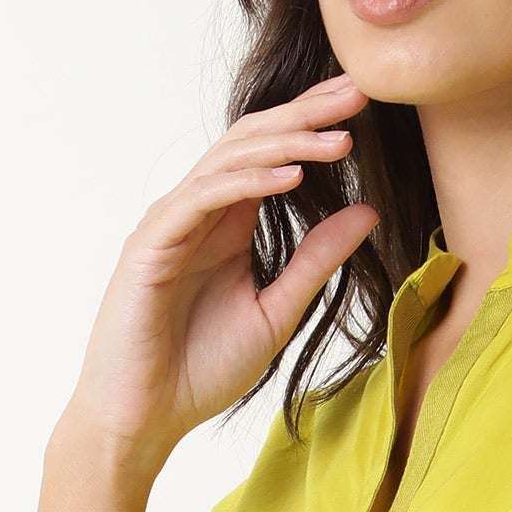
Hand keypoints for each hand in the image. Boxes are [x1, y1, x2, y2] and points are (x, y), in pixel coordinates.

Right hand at [63, 71, 380, 474]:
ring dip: (286, 145)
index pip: (272, 157)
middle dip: (305, 116)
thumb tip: (367, 211)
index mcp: (226, 225)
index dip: (313, 126)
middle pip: (252, 143)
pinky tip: (291, 176)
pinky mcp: (150, 245)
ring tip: (337, 137)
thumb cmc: (200, 369)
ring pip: (229, 161)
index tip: (364, 106)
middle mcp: (196, 213)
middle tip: (357, 93)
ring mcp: (170, 224)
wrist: (144, 418)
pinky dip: (247, 182)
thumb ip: (317, 260)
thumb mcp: (277, 311)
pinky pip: (202, 198)